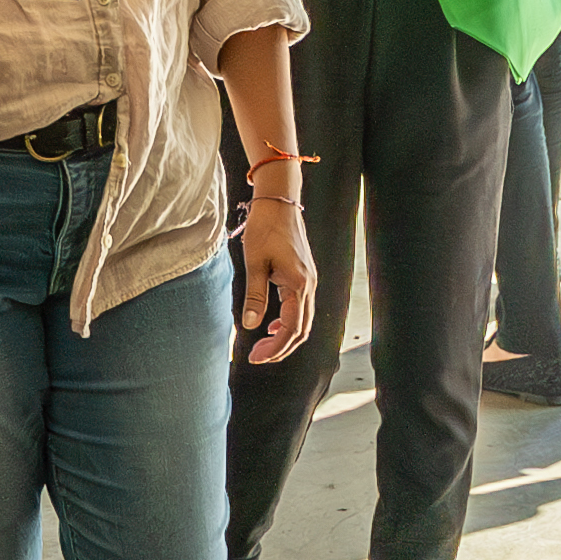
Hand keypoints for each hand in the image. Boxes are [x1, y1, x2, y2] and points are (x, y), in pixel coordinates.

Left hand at [235, 186, 320, 365]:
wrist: (279, 201)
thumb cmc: (265, 227)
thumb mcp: (255, 262)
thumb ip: (255, 296)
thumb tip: (251, 326)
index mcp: (299, 285)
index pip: (291, 329)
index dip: (275, 348)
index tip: (256, 358)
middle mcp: (309, 285)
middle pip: (301, 330)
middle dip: (280, 348)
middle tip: (258, 357)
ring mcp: (309, 281)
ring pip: (303, 320)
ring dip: (285, 336)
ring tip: (263, 346)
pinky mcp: (305, 276)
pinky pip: (301, 308)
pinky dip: (289, 322)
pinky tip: (272, 325)